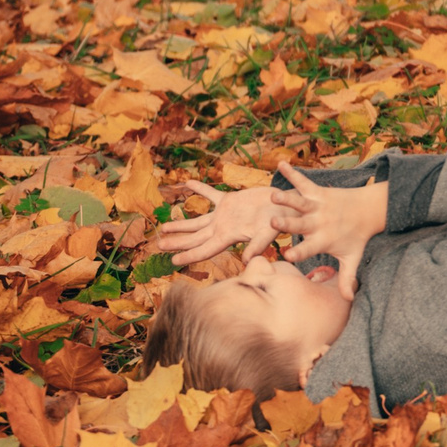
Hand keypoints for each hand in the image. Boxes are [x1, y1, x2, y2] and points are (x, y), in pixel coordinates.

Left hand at [156, 179, 292, 266]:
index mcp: (229, 237)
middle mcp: (223, 228)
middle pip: (195, 238)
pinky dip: (199, 189)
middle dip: (177, 242)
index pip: (204, 250)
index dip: (189, 255)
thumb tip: (248, 261)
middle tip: (158, 245)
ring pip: (198, 222)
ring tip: (164, 227)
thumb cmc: (280, 220)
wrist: (287, 205)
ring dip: (181, 224)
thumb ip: (258, 246)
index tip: (172, 260)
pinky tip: (187, 184)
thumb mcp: (268, 233)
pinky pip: (210, 194)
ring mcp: (224, 215)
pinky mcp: (230, 200)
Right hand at [276, 168, 390, 300]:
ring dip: (286, 199)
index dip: (298, 253)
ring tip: (272, 194)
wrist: (370, 209)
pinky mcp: (318, 192)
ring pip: (299, 202)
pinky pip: (303, 181)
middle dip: (286, 225)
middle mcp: (318, 223)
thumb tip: (349, 302)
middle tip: (272, 223)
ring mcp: (318, 206)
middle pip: (300, 225)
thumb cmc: (357, 236)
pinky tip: (280, 164)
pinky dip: (292, 173)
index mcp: (323, 240)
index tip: (285, 257)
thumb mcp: (352, 258)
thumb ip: (346, 279)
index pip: (308, 249)